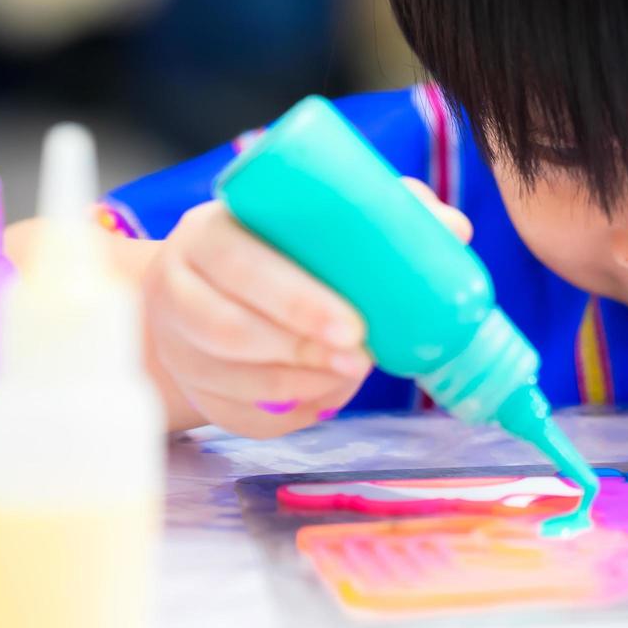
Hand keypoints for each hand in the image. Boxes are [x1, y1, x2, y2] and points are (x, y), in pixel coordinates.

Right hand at [142, 177, 471, 436]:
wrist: (221, 285)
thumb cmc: (287, 246)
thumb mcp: (323, 219)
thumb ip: (387, 214)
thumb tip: (453, 229)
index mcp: (208, 232)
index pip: (241, 265)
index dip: (296, 301)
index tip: (354, 326)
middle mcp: (175, 285)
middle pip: (230, 329)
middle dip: (303, 350)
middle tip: (361, 359)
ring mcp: (174, 341)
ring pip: (229, 376)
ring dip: (299, 383)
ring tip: (350, 375)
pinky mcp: (188, 386)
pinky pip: (233, 413)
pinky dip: (286, 411)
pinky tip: (323, 397)